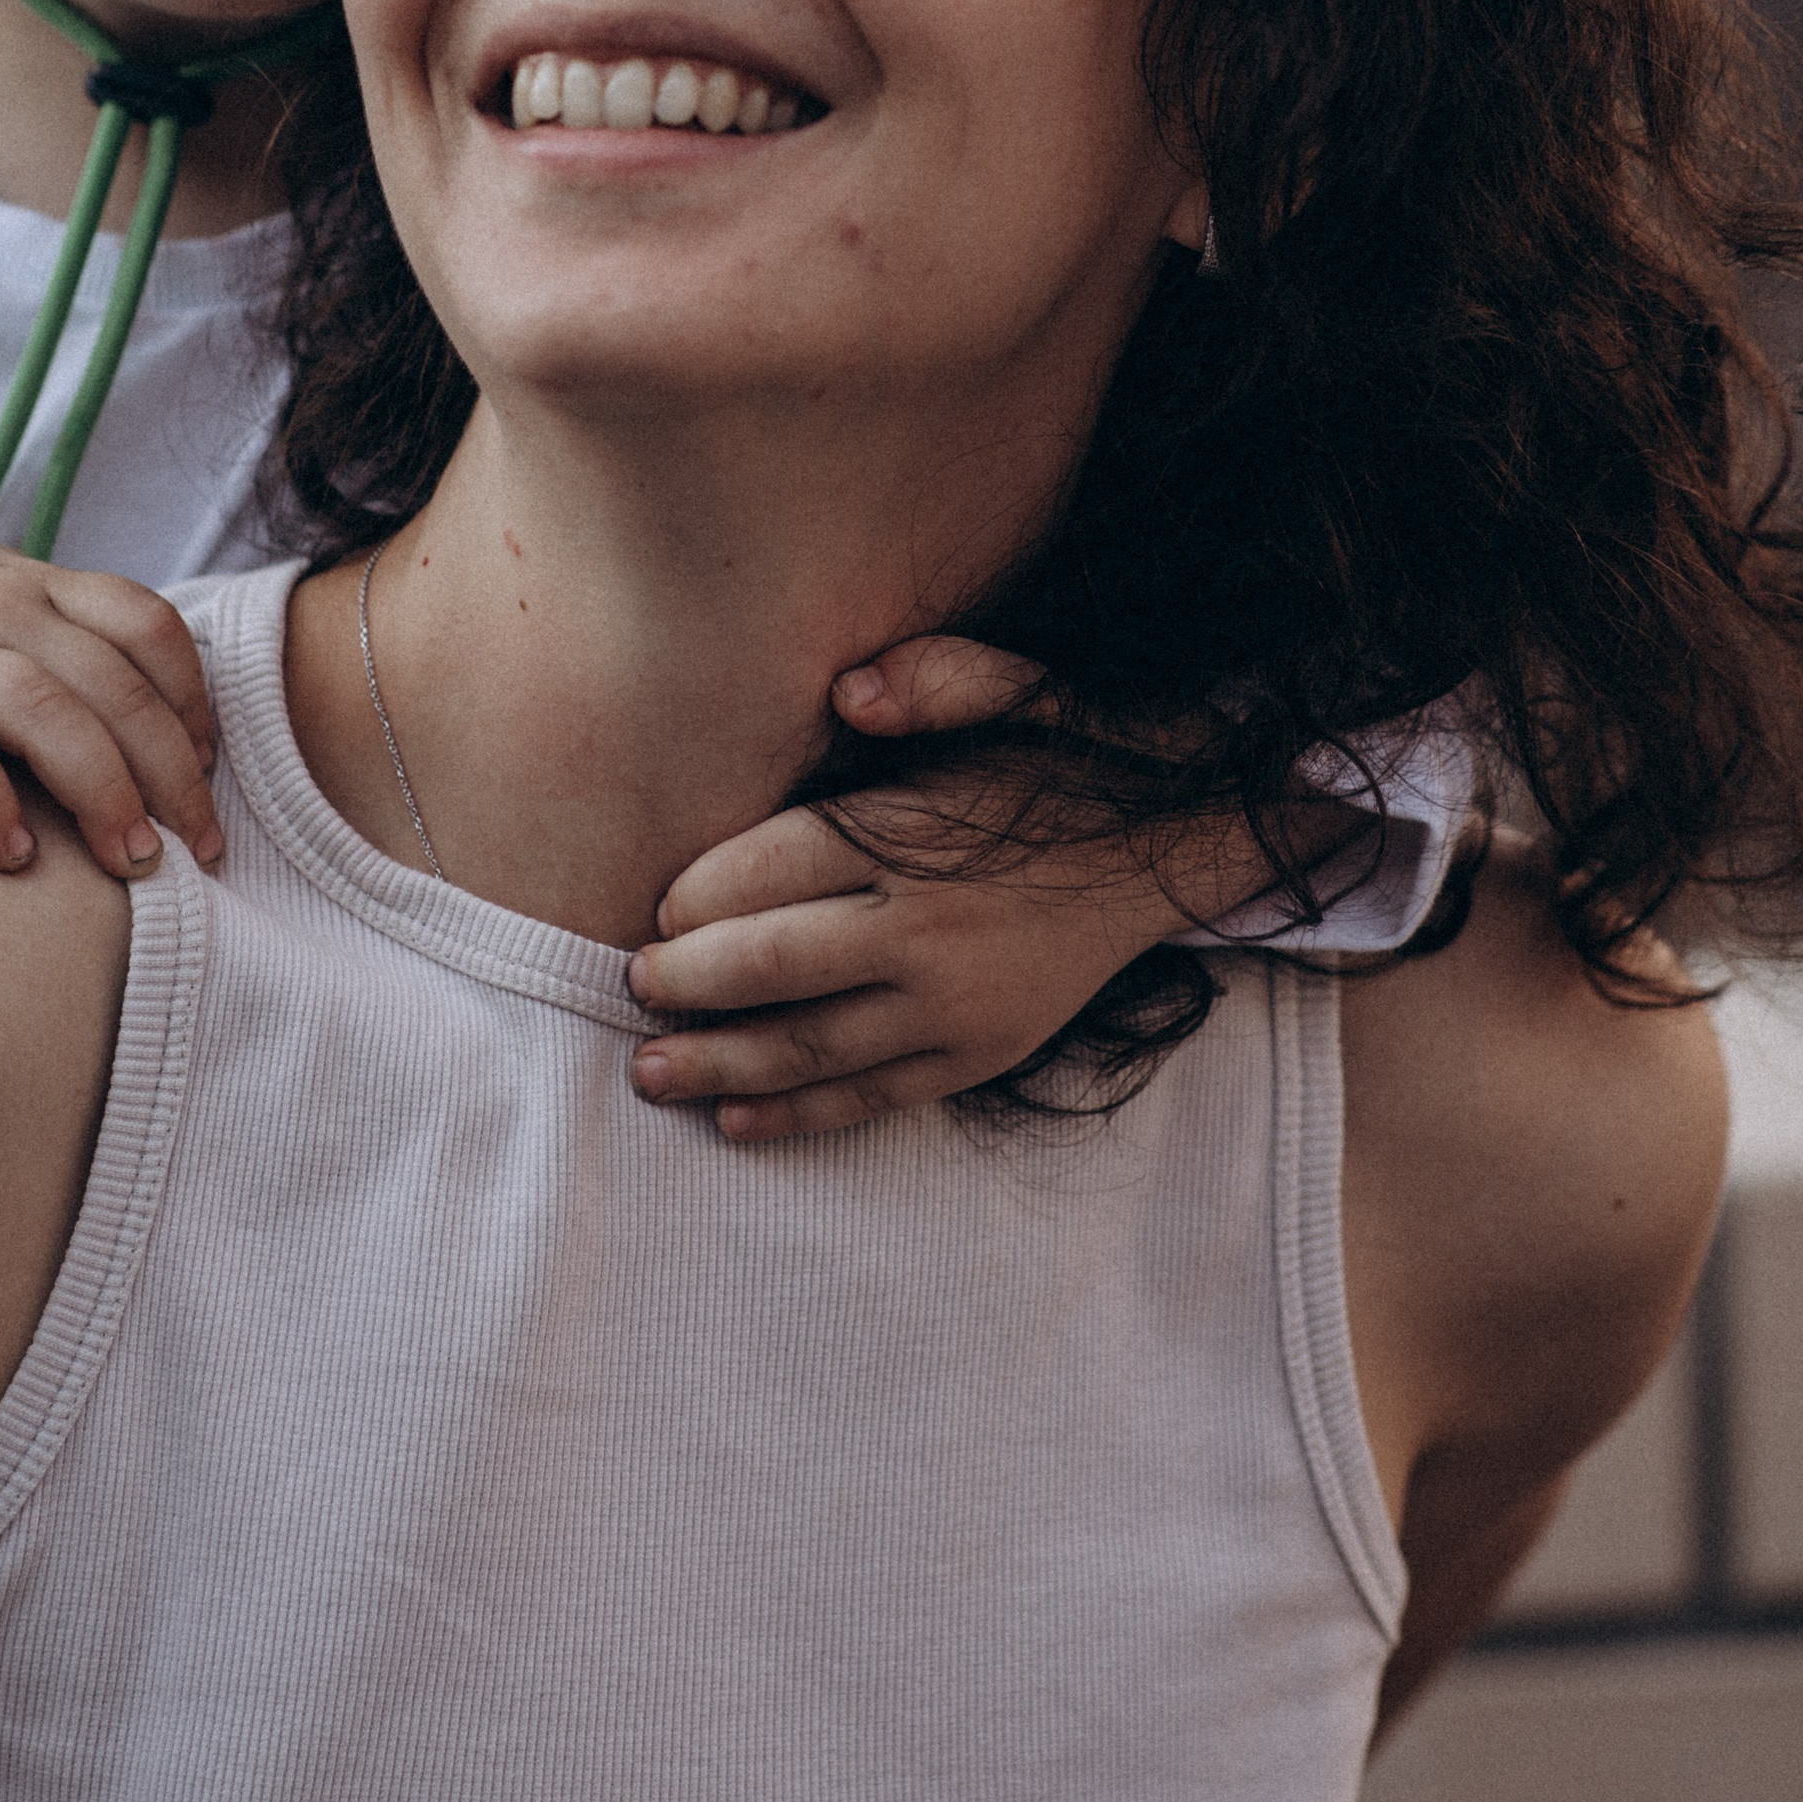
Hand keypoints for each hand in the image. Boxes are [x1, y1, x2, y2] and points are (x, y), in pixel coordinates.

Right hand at [0, 548, 219, 879]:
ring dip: (102, 794)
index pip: (148, 624)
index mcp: (34, 584)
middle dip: (169, 773)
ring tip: (132, 866)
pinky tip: (10, 858)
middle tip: (202, 852)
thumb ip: (66, 645)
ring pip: (47, 713)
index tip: (210, 775)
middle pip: (113, 684)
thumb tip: (172, 722)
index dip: (191, 701)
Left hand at [628, 636, 1192, 1140]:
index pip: (777, 868)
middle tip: (628, 989)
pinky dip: (799, 1115)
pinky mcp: (978, 1053)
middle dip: (687, 983)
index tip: (654, 910)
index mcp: (919, 837)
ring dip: (719, 1064)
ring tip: (649, 1072)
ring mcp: (954, 1004)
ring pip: (811, 1047)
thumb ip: (940, 680)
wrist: (1174, 853)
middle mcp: (930, 929)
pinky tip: (734, 1121)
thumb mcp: (1024, 693)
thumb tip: (852, 691)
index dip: (700, 894)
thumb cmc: (1072, 767)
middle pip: (775, 965)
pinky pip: (873, 1096)